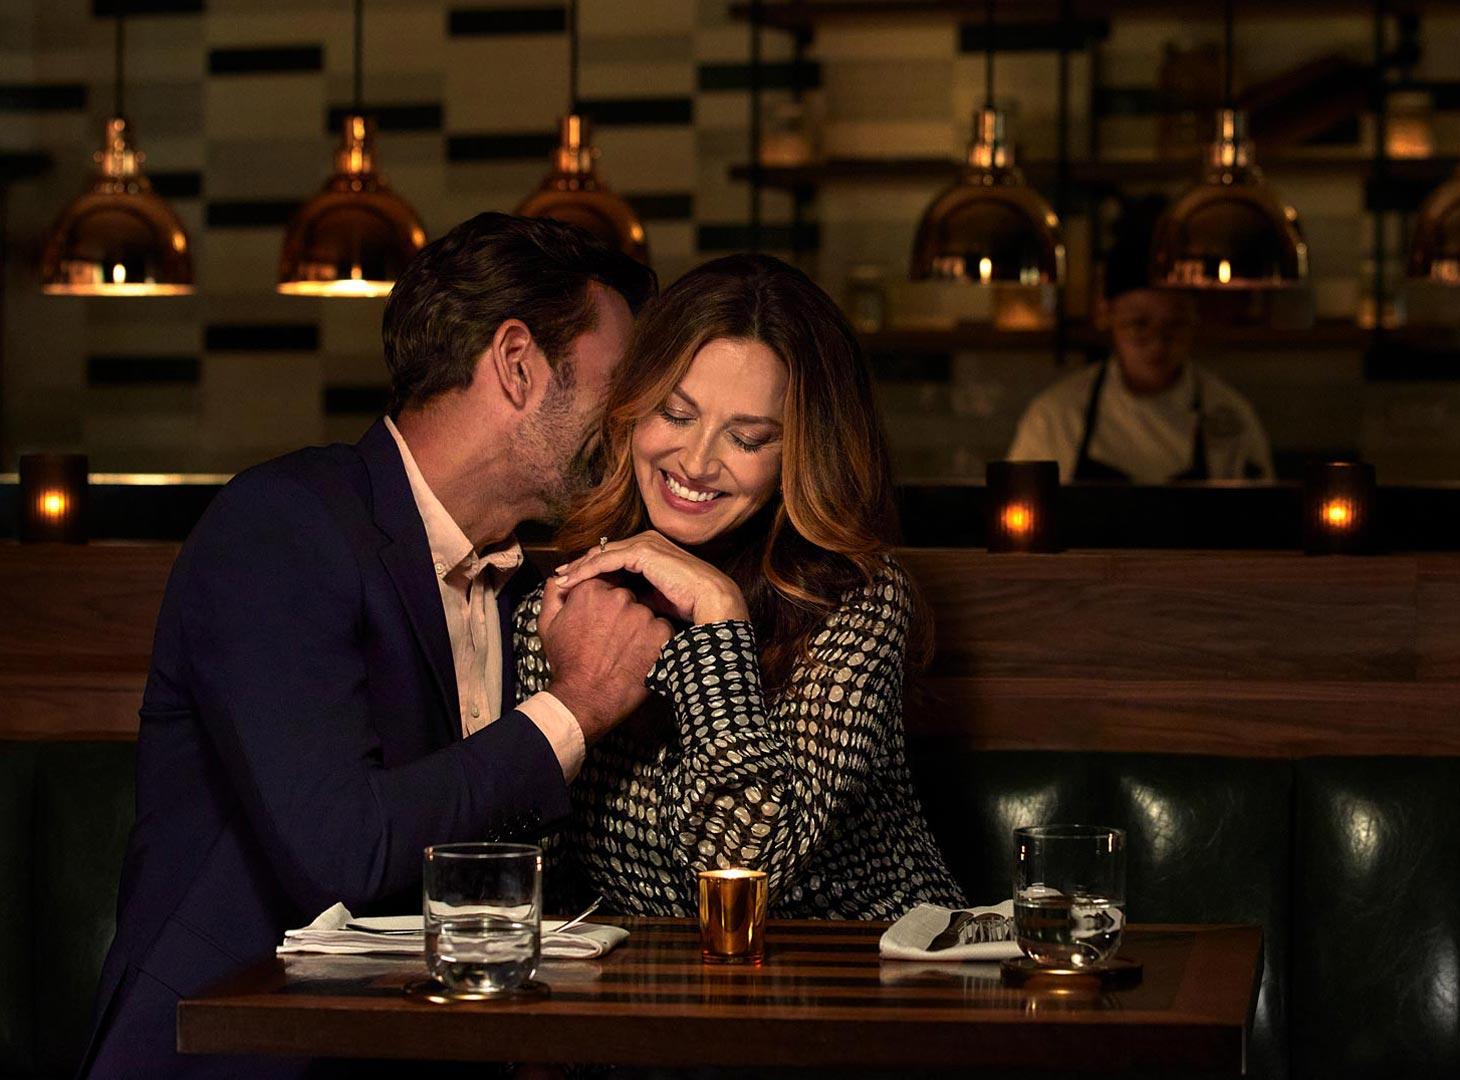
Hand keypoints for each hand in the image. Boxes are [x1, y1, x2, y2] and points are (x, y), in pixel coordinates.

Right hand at [538, 577, 672, 745]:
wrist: (585, 698)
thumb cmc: (567, 663)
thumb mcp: (548, 625)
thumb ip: (553, 595)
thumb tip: (559, 580)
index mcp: (591, 589)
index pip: (606, 582)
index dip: (604, 602)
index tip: (602, 618)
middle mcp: (619, 596)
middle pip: (627, 595)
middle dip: (621, 612)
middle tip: (611, 637)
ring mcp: (642, 614)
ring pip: (645, 612)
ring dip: (638, 626)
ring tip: (623, 649)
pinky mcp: (660, 632)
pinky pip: (662, 629)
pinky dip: (654, 640)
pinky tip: (638, 654)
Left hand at [553, 531, 748, 624]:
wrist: (710, 600)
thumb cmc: (689, 603)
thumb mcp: (656, 598)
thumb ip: (639, 594)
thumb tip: (622, 603)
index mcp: (650, 550)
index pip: (613, 557)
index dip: (591, 568)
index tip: (573, 582)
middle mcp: (646, 541)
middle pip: (603, 552)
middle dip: (579, 565)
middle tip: (559, 578)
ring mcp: (643, 544)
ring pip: (601, 554)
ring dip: (578, 567)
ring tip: (560, 580)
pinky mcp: (641, 552)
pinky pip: (606, 560)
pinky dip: (586, 570)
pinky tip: (571, 581)